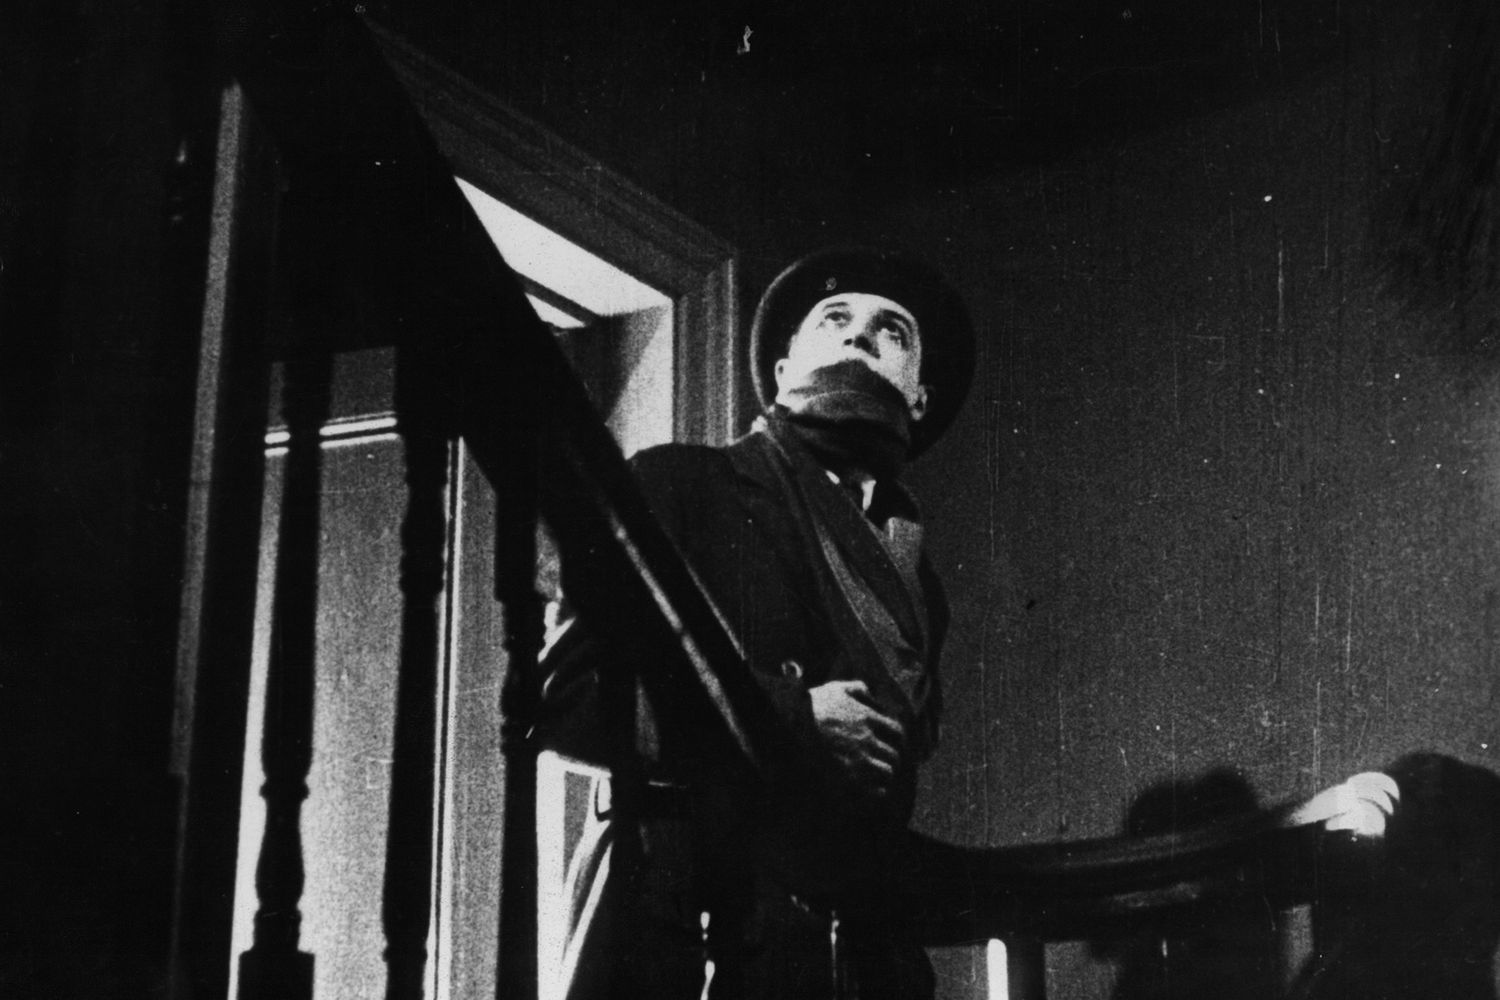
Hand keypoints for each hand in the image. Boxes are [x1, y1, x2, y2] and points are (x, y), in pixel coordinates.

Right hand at [809, 680, 905, 796]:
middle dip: (891, 759)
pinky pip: (876, 791)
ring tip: (877, 778)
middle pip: (894, 755)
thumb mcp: (834, 689)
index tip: (892, 745)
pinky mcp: (848, 779)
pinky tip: (870, 790)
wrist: (787, 729)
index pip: (897, 732)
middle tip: (884, 763)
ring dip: (884, 775)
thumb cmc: (810, 708)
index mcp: (867, 718)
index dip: (897, 740)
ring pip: (888, 772)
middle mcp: (867, 739)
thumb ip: (856, 688)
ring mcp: (859, 760)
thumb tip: (869, 692)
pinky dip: (877, 791)